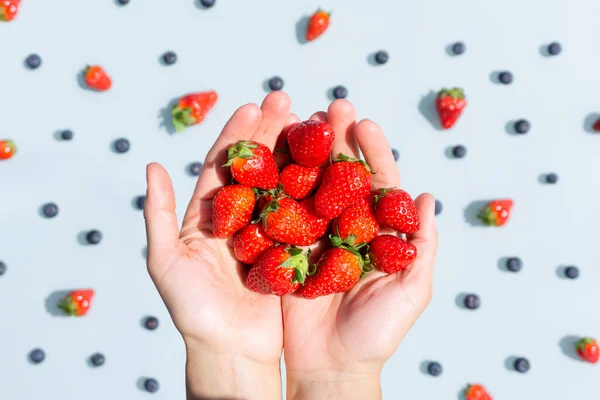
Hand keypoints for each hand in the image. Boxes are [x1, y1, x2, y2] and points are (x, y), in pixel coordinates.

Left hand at [143, 92, 293, 399]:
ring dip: (298, 153)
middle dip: (271, 131)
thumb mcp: (166, 262)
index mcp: (209, 215)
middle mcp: (242, 217)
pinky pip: (307, 214)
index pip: (223, 164)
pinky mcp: (293, 249)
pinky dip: (318, 189)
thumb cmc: (193, 312)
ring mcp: (270, 232)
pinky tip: (331, 166)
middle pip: (258, 166)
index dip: (236, 134)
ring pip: (285, 184)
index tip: (252, 105)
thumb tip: (151, 164)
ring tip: (314, 123)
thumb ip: (158, 213)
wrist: (229, 352)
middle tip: (287, 100)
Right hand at [281, 100, 437, 399]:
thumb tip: (432, 197)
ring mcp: (313, 235)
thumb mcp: (411, 290)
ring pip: (310, 185)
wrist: (333, 367)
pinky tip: (271, 159)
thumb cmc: (377, 334)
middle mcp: (345, 226)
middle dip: (337, 139)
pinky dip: (276, 186)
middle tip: (331, 106)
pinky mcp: (285, 249)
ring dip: (305, 153)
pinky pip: (281, 213)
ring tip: (299, 121)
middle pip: (342, 175)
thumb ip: (423, 246)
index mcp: (377, 232)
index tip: (363, 122)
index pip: (378, 182)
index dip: (373, 150)